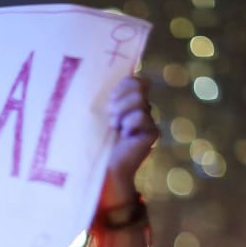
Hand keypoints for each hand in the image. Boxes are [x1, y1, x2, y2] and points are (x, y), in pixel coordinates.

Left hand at [100, 75, 157, 208]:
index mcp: (127, 102)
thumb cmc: (92, 140)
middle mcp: (140, 108)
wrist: (101, 166)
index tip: (110, 99)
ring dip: (122, 112)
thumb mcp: (95, 115)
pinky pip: (143, 116)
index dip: (123, 85)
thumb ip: (103, 98)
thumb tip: (104, 80)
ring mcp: (148, 120)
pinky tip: (125, 136)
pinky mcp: (153, 132)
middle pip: (138, 86)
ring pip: (140, 99)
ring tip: (114, 127)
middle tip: (110, 118)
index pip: (134, 80)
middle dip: (120, 100)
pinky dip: (130, 124)